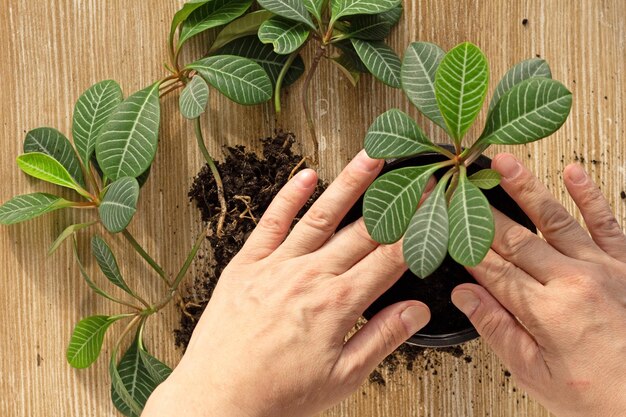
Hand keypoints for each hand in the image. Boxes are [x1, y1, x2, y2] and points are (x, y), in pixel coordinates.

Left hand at [143, 151, 430, 416]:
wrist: (218, 398)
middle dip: (395, 201)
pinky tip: (306, 175)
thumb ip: (383, 337)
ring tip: (370, 156)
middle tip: (416, 176)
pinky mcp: (247, 263)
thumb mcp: (343, 376)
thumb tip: (417, 312)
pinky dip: (289, 196)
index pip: (390, 257)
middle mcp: (310, 276)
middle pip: (363, 230)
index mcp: (338, 304)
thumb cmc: (277, 394)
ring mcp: (277, 265)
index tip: (432, 207)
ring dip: (349, 183)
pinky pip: (272, 221)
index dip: (416, 228)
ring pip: (321, 215)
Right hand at [451, 153, 625, 416]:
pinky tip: (572, 171)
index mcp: (546, 310)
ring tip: (503, 162)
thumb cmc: (600, 395)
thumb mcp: (535, 374)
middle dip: (482, 210)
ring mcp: (603, 267)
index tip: (446, 224)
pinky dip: (589, 195)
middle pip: (515, 238)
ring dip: (525, 188)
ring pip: (554, 219)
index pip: (492, 268)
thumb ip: (497, 329)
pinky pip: (606, 221)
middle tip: (460, 185)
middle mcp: (573, 280)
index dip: (464, 244)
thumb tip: (465, 297)